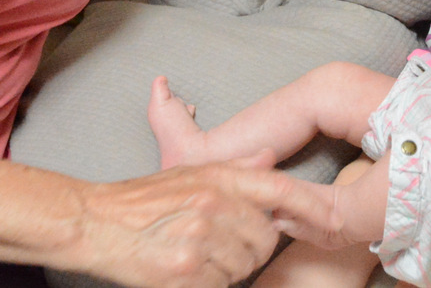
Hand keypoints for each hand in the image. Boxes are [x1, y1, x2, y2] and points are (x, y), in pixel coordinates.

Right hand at [64, 155, 341, 287]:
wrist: (96, 222)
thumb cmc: (144, 199)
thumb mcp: (192, 172)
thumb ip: (236, 168)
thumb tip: (271, 156)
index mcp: (218, 176)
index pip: (279, 187)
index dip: (311, 206)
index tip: (335, 220)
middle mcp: (213, 203)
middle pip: (265, 237)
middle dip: (251, 246)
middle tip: (220, 243)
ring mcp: (199, 238)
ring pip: (244, 266)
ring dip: (228, 268)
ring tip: (198, 254)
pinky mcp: (185, 270)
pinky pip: (220, 285)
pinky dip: (209, 283)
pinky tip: (187, 271)